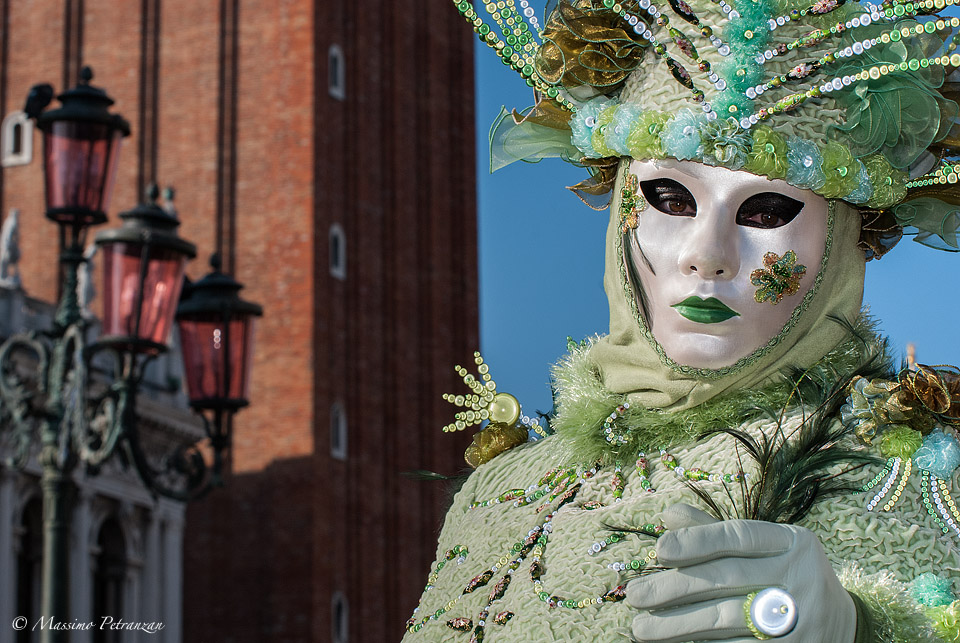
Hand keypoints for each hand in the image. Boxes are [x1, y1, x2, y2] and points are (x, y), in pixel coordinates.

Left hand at [626, 504, 855, 642]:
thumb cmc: (786, 579)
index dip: (697, 540)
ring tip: (641, 628)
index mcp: (793, 542)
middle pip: (727, 578)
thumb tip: (668, 515)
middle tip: (634, 595)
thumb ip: (716, 532)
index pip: (738, 535)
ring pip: (726, 618)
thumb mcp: (764, 549)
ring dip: (676, 625)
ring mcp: (801, 619)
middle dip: (673, 588)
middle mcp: (802, 577)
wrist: (844, 628)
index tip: (659, 549)